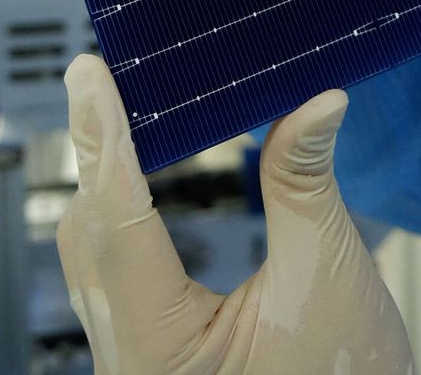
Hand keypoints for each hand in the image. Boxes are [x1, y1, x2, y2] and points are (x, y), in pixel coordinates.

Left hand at [58, 55, 414, 374]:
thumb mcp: (330, 275)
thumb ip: (304, 183)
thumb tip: (315, 100)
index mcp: (161, 357)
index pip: (117, 223)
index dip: (105, 140)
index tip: (90, 75)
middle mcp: (131, 362)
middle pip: (90, 235)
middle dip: (98, 151)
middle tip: (102, 73)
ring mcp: (137, 360)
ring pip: (95, 253)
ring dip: (107, 180)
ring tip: (119, 108)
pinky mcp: (152, 352)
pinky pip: (117, 272)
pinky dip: (124, 211)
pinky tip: (138, 171)